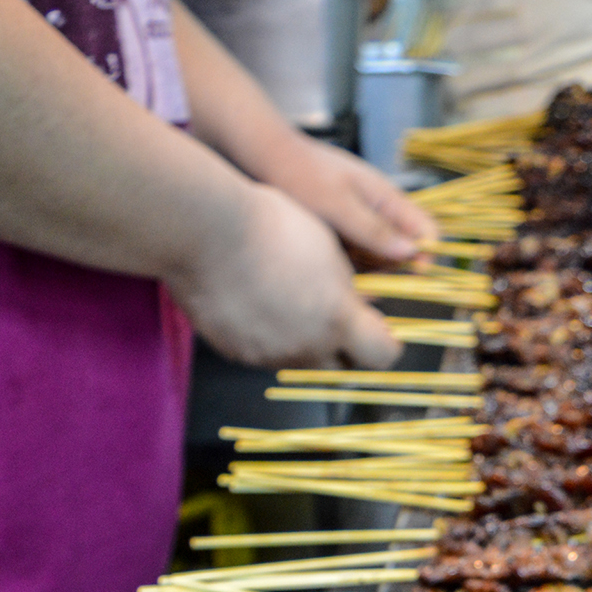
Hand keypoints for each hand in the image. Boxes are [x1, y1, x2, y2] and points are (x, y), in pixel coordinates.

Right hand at [169, 183, 401, 367]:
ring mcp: (271, 355)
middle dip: (345, 347)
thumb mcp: (329, 250)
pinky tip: (261, 305)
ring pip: (302, 361)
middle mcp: (308, 347)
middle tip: (336, 317)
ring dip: (307, 342)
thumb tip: (362, 306)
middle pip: (341, 365)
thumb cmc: (270, 226)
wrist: (205, 230)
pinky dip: (271, 338)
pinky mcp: (240, 354)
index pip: (382, 356)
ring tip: (291, 302)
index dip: (386, 345)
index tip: (383, 333)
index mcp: (338, 320)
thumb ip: (350, 288)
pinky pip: (266, 355)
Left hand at [268, 132, 436, 266]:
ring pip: (379, 259)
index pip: (427, 229)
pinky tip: (333, 272)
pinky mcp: (341, 233)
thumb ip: (373, 229)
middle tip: (370, 282)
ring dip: (370, 272)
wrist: (263, 158)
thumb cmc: (301, 175)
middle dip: (394, 270)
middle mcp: (378, 212)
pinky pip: (356, 258)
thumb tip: (412, 252)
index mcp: (386, 199)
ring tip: (346, 278)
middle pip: (404, 251)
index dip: (427, 253)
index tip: (414, 274)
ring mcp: (359, 223)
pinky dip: (350, 269)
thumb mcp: (338, 205)